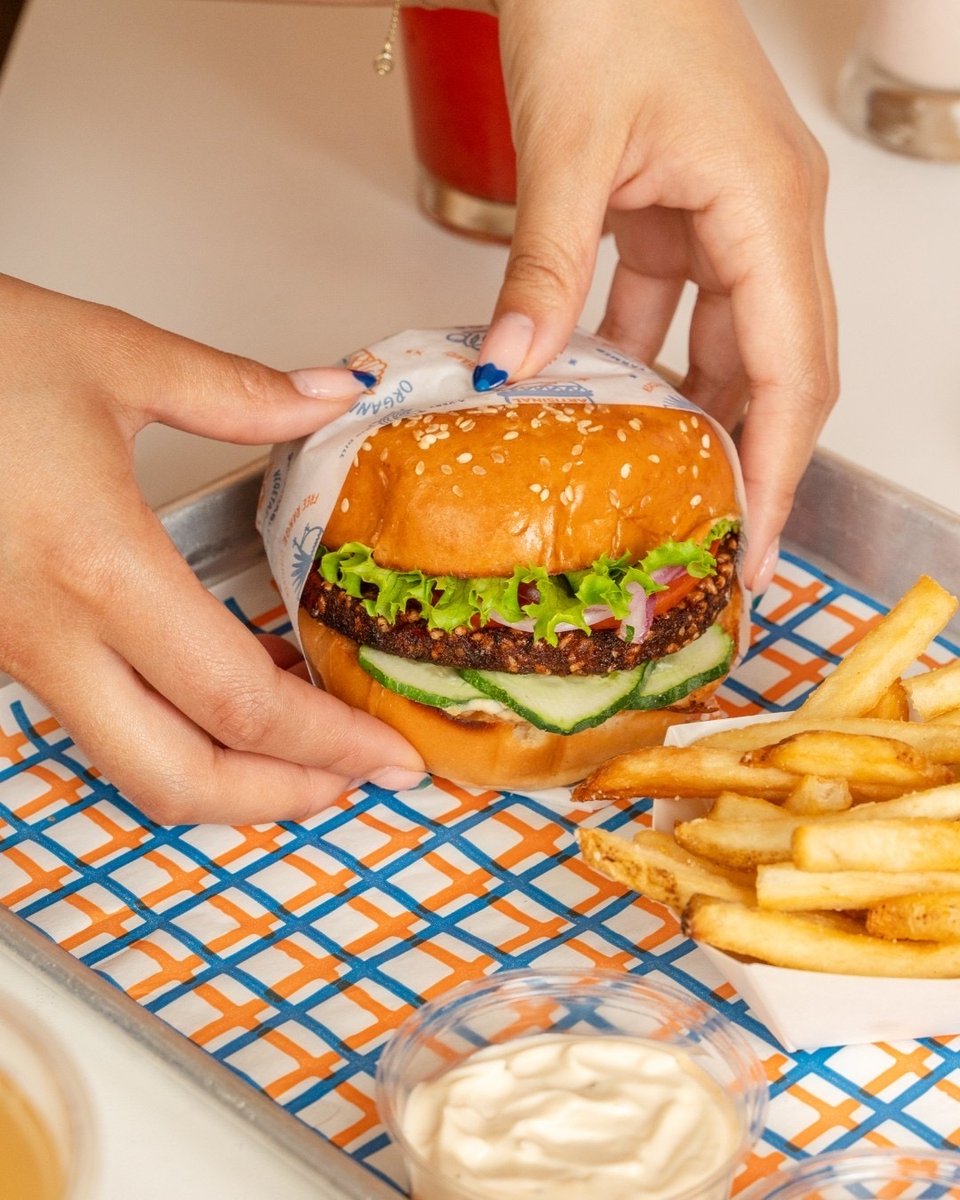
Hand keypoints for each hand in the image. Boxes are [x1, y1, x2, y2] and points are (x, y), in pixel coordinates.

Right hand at [0, 276, 423, 823]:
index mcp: (98, 568)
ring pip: (131, 765)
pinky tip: (222, 701)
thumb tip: (330, 394)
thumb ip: (239, 391)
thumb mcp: (110, 355)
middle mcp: (52, 635)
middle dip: (280, 801)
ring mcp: (18, 652)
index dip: (329, 745)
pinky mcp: (3, 644)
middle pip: (179, 777)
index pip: (240, 702)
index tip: (392, 756)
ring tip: (304, 758)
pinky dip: (175, 738)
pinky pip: (100, 724)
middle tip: (356, 784)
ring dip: (228, 781)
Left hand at [476, 0, 837, 590]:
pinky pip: (677, 305)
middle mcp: (768, 217)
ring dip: (696, 415)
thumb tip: (510, 365)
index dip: (781, 466)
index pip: (795, 368)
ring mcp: (729, 213)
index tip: (758, 541)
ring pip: (729, 342)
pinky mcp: (683, 208)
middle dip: (750, 459)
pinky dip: (645, 356)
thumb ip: (544, 265)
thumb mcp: (568, 145)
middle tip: (714, 542)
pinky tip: (603, 400)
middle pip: (778, 367)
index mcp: (770, 207)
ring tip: (662, 493)